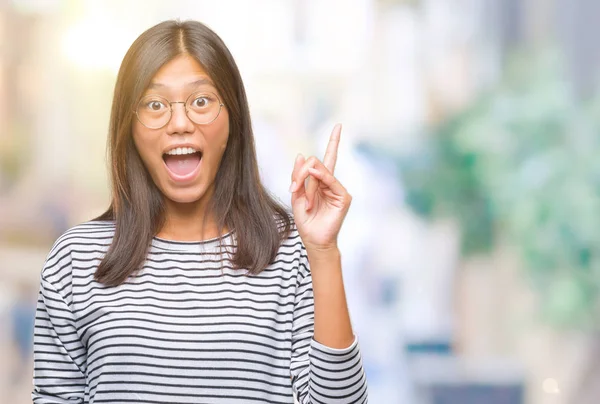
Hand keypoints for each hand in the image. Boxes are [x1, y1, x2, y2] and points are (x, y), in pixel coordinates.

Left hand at [289, 124, 351, 251]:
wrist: (313, 240)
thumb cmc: (306, 221)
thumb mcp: (297, 196)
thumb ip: (298, 177)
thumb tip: (301, 155)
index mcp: (320, 181)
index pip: (328, 157)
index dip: (334, 141)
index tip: (338, 125)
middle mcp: (331, 183)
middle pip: (317, 162)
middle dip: (301, 172)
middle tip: (294, 188)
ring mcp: (338, 189)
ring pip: (321, 171)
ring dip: (308, 183)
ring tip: (304, 200)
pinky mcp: (343, 197)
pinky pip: (331, 181)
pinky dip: (320, 179)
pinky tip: (314, 181)